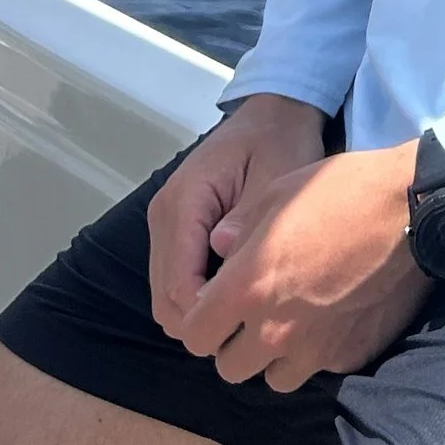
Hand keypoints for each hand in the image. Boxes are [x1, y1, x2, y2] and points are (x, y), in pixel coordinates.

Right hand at [148, 96, 333, 345]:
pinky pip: (176, 278)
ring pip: (166, 294)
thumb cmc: (280, 142)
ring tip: (246, 316)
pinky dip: (198, 296)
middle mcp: (164, 215)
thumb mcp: (277, 175)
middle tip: (251, 329)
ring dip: (199, 312)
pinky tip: (236, 296)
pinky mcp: (176, 230)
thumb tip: (224, 254)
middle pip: (165, 298)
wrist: (274, 115)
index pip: (178, 283)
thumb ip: (250, 218)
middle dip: (202, 322)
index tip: (248, 328)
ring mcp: (165, 224)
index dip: (207, 316)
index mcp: (185, 201)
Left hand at [171, 141, 429, 391]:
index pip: (196, 336)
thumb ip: (238, 230)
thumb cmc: (339, 191)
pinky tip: (331, 320)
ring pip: (273, 378)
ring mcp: (313, 349)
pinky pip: (318, 368)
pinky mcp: (348, 356)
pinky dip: (317, 352)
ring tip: (290, 324)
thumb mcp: (277, 193)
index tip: (215, 308)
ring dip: (273, 358)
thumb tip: (219, 248)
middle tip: (252, 316)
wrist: (409, 210)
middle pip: (229, 367)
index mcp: (247, 289)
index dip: (202, 323)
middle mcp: (273, 330)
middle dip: (234, 345)